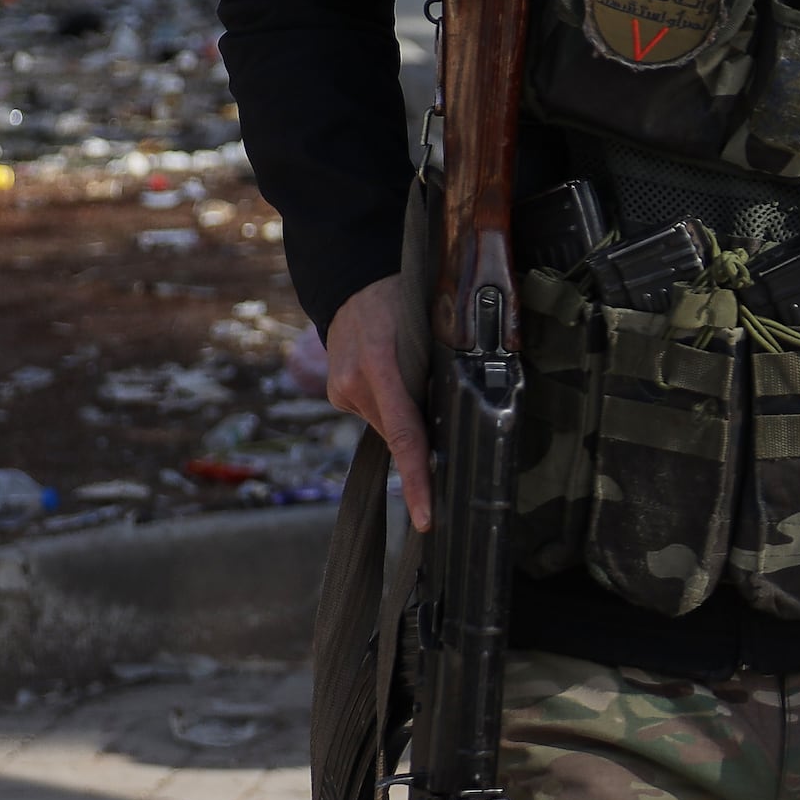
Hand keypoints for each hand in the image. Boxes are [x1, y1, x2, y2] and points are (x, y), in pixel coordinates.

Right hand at [323, 275, 427, 531]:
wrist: (353, 282)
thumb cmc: (402, 299)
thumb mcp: (427, 327)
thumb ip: (438, 371)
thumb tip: (461, 416)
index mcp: (379, 366)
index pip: (405, 435)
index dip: (418, 479)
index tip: (426, 517)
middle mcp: (354, 384)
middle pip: (400, 433)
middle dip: (425, 439)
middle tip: (448, 429)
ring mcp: (341, 390)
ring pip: (389, 423)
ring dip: (408, 414)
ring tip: (414, 374)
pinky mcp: (337, 392)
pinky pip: (376, 411)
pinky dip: (393, 404)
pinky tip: (395, 375)